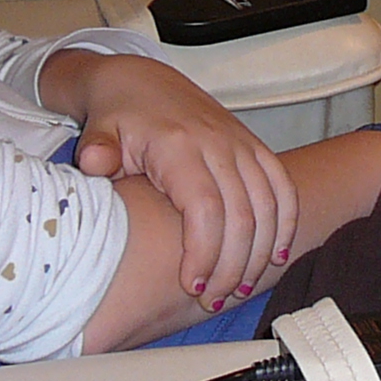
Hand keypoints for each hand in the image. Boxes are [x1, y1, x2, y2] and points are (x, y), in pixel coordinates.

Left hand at [45, 51, 294, 310]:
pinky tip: (275, 256)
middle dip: (232, 266)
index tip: (192, 287)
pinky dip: (286, 222)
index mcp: (179, 146)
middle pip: (242, 215)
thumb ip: (97, 152)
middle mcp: (218, 144)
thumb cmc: (118, 116)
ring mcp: (241, 144)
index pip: (205, 209)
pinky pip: (282, 186)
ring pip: (268, 205)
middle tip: (214, 300)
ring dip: (260, 252)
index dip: (205, 253)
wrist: (141, 80)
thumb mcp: (100, 132)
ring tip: (240, 288)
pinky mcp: (254, 146)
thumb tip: (94, 163)